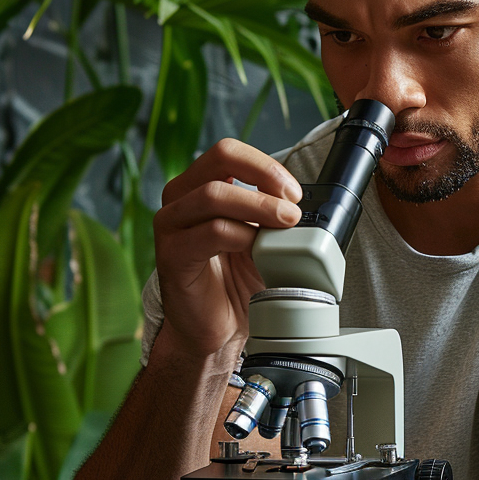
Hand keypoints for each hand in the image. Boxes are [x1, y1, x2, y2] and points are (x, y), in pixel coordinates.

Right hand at [152, 139, 302, 361]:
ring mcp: (171, 224)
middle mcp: (181, 198)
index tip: (294, 193)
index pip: (229, 152)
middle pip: (219, 157)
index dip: (265, 165)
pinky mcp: (172, 254)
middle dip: (265, 176)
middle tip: (293, 206)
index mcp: (201, 186)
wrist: (218, 328)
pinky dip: (242, 236)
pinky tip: (259, 250)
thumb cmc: (238, 280)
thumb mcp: (265, 238)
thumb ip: (277, 215)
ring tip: (285, 225)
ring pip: (214, 195)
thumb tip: (307, 202)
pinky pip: (211, 232)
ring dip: (259, 207)